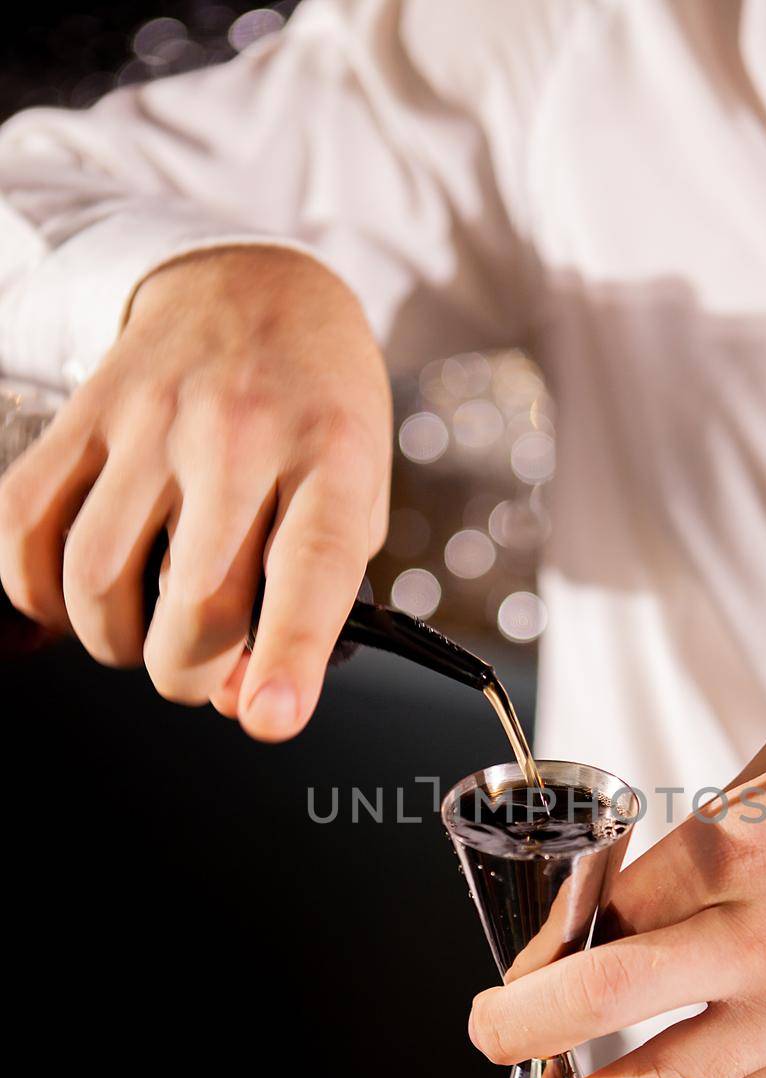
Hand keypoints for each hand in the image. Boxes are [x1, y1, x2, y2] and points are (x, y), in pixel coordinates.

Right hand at [0, 245, 390, 739]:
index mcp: (332, 456)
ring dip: (113, 643)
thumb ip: (312, 604)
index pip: (310, 565)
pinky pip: (24, 528)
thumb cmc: (317, 416)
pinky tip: (76, 595)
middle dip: (189, 676)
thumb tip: (239, 700)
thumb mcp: (353, 502)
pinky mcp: (82, 415)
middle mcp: (240, 433)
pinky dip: (38, 593)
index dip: (288, 654)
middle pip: (192, 600)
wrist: (256, 289)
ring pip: (95, 578)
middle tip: (197, 670)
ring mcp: (150, 420)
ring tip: (143, 631)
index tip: (271, 720)